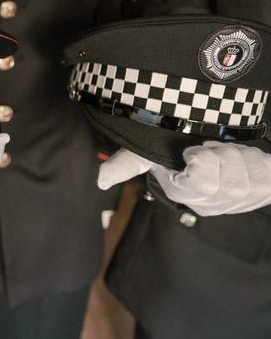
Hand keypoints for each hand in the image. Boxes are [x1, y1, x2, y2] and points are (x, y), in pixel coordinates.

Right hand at [98, 142, 270, 215]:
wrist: (222, 149)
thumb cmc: (180, 149)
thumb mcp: (151, 153)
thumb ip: (125, 164)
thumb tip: (100, 181)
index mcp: (185, 195)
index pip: (202, 180)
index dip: (202, 158)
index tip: (193, 151)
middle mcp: (213, 205)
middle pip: (228, 176)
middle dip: (222, 153)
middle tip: (213, 150)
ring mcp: (241, 201)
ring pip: (249, 173)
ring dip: (241, 154)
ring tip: (229, 153)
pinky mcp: (265, 191)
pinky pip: (267, 172)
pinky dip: (260, 159)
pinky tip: (247, 161)